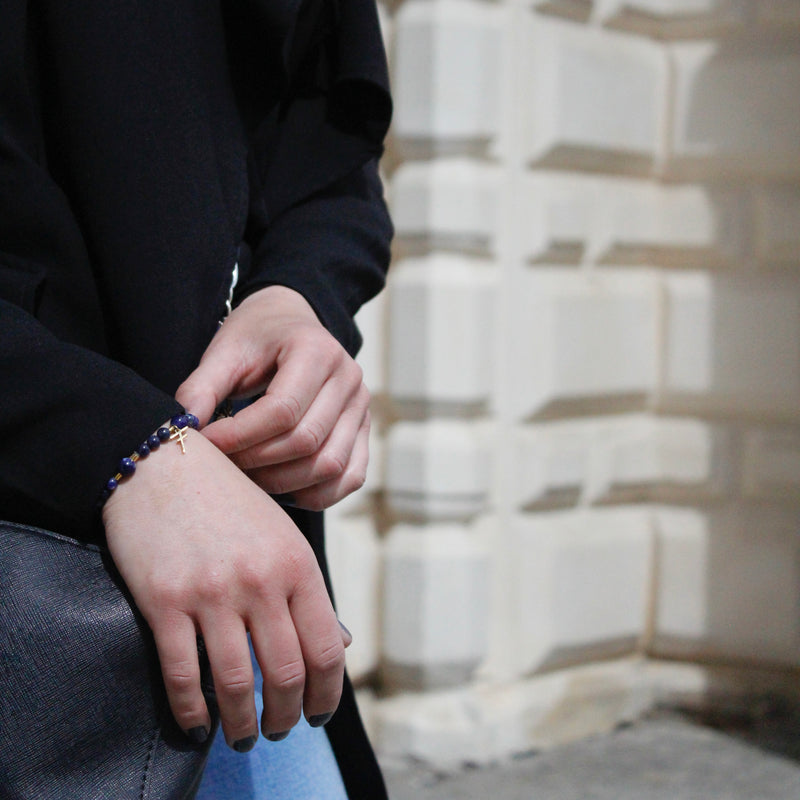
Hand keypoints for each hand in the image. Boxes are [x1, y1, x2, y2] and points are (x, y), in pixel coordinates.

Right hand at [102, 428, 349, 748]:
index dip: (328, 694)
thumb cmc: (228, 501)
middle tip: (281, 730)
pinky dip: (192, 712)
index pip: (326, 648)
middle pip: (287, 674)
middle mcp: (261, 581)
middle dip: (288, 716)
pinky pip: (182, 676)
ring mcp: (212, 593)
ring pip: (237, 684)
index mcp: (297, 564)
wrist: (162, 464)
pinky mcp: (164, 601)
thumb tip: (340, 645)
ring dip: (242, 725)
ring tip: (243, 737)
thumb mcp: (282, 535)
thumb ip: (309, 590)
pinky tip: (198, 725)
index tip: (319, 714)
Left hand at [176, 285, 369, 510]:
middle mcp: (348, 379)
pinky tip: (282, 488)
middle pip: (306, 441)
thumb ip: (201, 387)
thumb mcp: (224, 350)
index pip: (283, 410)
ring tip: (247, 476)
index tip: (206, 444)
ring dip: (283, 482)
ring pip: (330, 464)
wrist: (290, 323)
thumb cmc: (256, 337)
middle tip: (222, 466)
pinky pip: (351, 476)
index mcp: (316, 351)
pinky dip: (318, 494)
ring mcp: (362, 407)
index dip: (240, 436)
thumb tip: (183, 428)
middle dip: (257, 462)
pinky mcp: (364, 431)